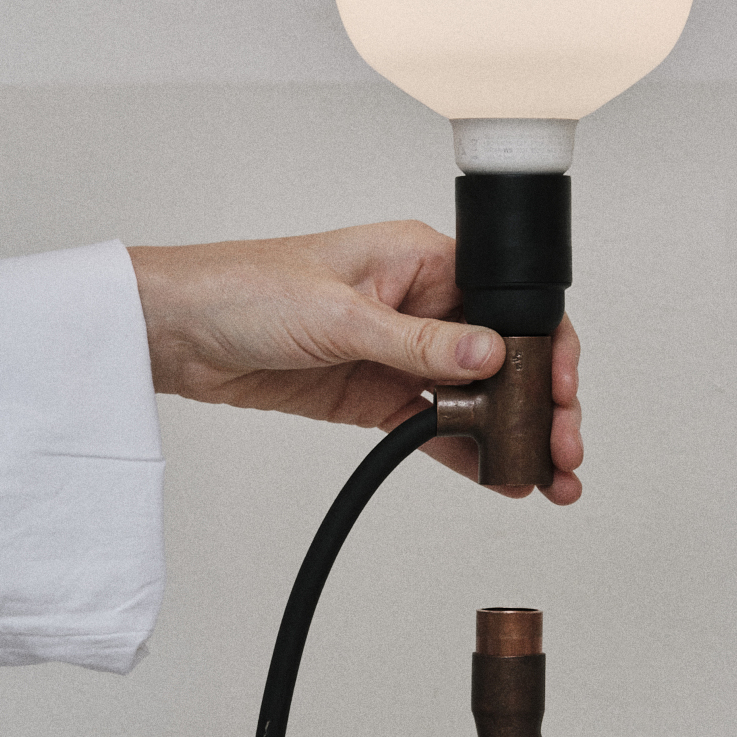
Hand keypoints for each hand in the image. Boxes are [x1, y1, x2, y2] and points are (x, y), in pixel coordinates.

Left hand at [127, 223, 581, 502]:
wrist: (175, 333)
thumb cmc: (242, 288)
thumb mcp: (339, 314)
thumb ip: (418, 342)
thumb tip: (489, 354)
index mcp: (421, 259)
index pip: (510, 302)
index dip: (546, 348)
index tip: (562, 393)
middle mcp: (420, 302)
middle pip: (503, 356)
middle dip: (540, 404)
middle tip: (562, 451)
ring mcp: (399, 351)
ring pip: (475, 397)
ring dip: (509, 435)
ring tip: (541, 477)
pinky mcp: (375, 393)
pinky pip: (435, 425)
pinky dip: (466, 452)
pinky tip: (495, 476)